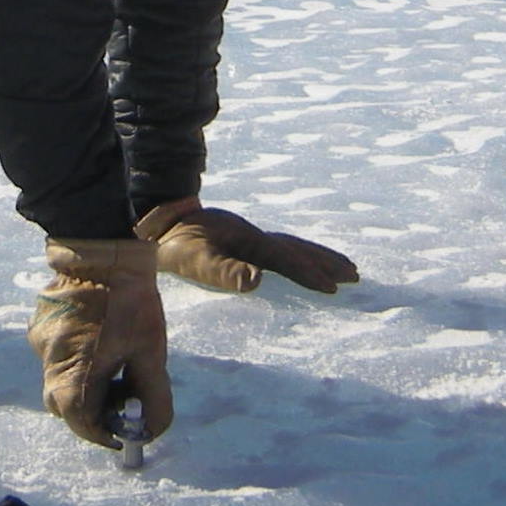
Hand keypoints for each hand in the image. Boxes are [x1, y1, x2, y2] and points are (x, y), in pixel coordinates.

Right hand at [27, 238, 172, 447]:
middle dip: (91, 411)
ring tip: (113, 363)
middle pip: (64, 405)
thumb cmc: (130, 302)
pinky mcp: (39, 322)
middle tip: (120, 399)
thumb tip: (151, 428)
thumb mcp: (151, 352)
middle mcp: (49, 360)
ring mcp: (40, 339)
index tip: (122, 434)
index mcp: (74, 371)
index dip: (103, 435)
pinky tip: (98, 338)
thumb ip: (153, 397)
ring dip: (83, 384)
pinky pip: (54, 354)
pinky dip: (74, 359)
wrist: (102, 247)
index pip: (80, 423)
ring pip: (57, 379)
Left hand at [135, 197, 358, 294]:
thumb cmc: (169, 243)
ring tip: (341, 268)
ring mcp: (242, 235)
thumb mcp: (194, 260)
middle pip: (294, 248)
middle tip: (356, 274)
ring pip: (286, 245)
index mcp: (245, 239)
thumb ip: (224, 271)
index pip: (285, 259)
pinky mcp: (233, 238)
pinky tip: (290, 261)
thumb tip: (256, 282)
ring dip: (313, 256)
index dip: (309, 273)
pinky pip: (273, 248)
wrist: (150, 217)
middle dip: (324, 261)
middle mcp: (249, 234)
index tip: (334, 288)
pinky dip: (291, 255)